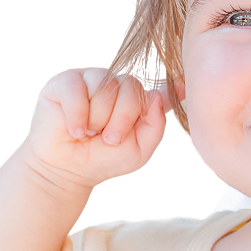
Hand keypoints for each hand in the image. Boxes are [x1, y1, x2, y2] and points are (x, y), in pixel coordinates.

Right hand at [24, 68, 169, 188]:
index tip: (184, 84)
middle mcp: (117, 86)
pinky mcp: (65, 81)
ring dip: (97, 119)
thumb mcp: (139, 150)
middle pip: (131, 86)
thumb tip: (156, 96)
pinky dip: (77, 114)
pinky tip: (75, 130)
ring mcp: (92, 79)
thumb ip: (154, 125)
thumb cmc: (104, 159)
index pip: (159, 88)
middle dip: (122, 118)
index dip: (173, 85)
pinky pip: (77, 89)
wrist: (67, 170)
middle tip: (108, 139)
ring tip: (89, 133)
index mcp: (138, 101)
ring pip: (104, 86)